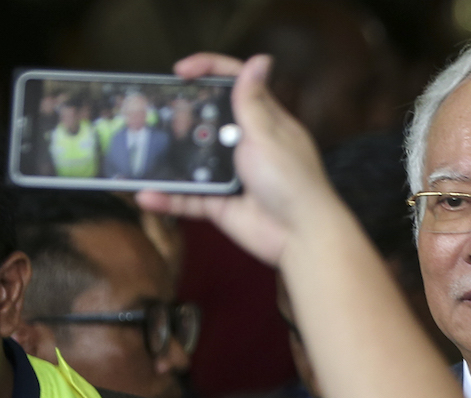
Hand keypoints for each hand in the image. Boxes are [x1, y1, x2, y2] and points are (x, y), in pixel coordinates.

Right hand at [136, 53, 339, 265]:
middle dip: (182, 115)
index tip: (181, 71)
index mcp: (265, 122)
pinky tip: (146, 194)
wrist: (301, 236)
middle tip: (156, 112)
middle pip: (208, 120)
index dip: (210, 70)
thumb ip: (253, 101)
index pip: (237, 84)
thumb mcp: (268, 135)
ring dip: (169, 157)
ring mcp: (232, 175)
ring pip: (193, 160)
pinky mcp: (220, 204)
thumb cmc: (293, 181)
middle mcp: (247, 145)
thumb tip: (260, 60)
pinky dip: (168, 198)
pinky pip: (188, 198)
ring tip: (140, 149)